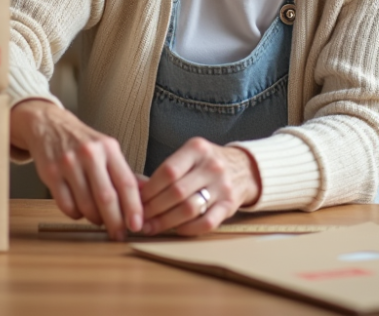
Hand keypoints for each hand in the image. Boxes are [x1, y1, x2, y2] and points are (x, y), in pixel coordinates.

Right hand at [10, 99, 142, 239]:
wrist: (49, 125)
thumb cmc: (82, 142)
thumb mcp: (107, 150)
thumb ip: (125, 173)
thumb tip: (147, 195)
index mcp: (108, 148)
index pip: (126, 182)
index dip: (133, 207)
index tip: (137, 225)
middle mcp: (89, 154)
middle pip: (106, 197)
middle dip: (115, 221)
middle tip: (119, 234)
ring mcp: (68, 163)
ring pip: (85, 205)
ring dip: (95, 219)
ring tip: (98, 219)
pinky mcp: (50, 173)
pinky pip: (66, 205)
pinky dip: (76, 214)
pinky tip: (79, 209)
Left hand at [139, 137, 261, 235]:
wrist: (243, 169)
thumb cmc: (206, 164)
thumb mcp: (188, 157)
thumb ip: (164, 171)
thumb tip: (135, 188)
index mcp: (197, 149)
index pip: (168, 171)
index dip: (149, 190)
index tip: (136, 200)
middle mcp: (212, 166)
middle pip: (176, 192)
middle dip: (153, 208)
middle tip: (139, 218)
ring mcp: (223, 187)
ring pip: (189, 209)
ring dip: (166, 221)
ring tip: (151, 226)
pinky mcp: (230, 206)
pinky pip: (206, 223)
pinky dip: (187, 229)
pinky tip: (175, 230)